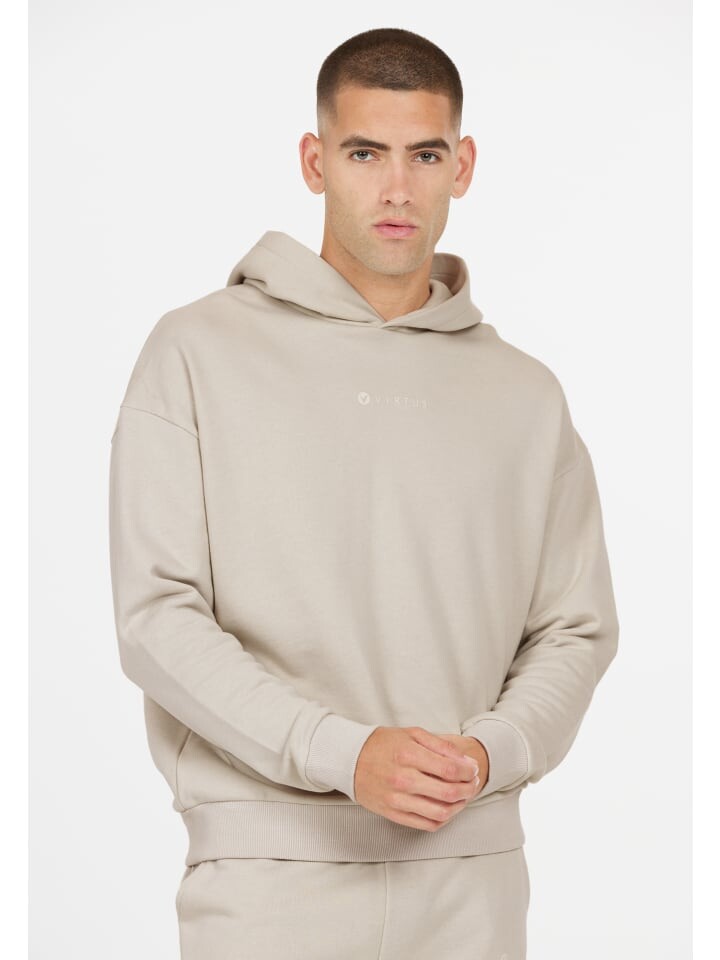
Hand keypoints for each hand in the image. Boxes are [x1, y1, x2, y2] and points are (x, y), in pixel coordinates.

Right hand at [354, 726, 480, 831]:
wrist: (349, 759)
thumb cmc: (382, 744)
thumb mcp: (412, 733)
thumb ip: (441, 745)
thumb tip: (466, 761)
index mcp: (408, 754)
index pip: (450, 769)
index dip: (468, 771)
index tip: (473, 769)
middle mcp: (403, 779)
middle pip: (449, 792)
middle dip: (469, 789)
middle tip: (473, 783)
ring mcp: (397, 800)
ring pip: (441, 812)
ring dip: (459, 806)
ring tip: (463, 796)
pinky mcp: (393, 814)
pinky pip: (427, 824)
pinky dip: (443, 819)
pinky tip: (447, 808)